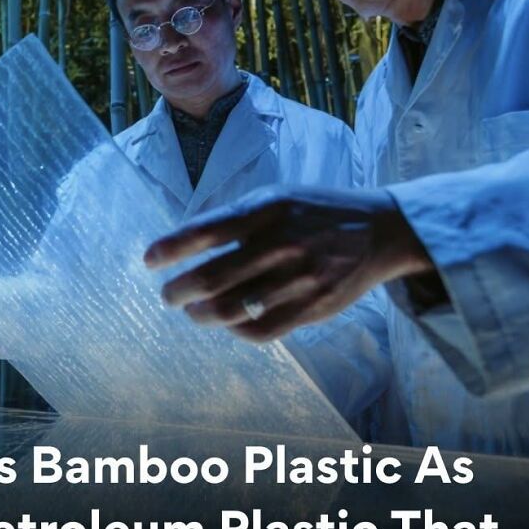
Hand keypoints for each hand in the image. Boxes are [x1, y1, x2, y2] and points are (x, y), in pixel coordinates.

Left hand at [144, 187, 434, 341]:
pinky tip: (228, 322)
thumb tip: (183, 242)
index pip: (206, 231)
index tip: (148, 261)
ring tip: (191, 312)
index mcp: (267, 210)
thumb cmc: (314, 211)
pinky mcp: (313, 307)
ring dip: (201, 315)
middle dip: (178, 291)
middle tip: (168, 295)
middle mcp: (282, 244)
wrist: (380, 230)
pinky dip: (235, 329)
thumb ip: (235, 219)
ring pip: (232, 309)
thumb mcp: (276, 198)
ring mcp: (299, 278)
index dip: (170, 248)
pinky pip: (261, 330)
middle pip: (212, 278)